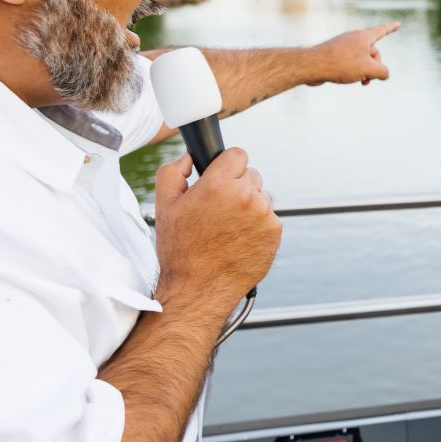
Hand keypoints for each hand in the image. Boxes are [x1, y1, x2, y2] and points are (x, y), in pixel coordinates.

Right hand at [152, 149, 281, 305]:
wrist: (200, 287)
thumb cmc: (180, 249)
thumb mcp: (165, 206)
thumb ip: (173, 172)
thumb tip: (190, 157)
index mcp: (218, 185)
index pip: (237, 154)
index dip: (227, 165)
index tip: (221, 177)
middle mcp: (245, 196)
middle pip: (250, 174)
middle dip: (237, 186)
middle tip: (219, 209)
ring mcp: (264, 213)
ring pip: (261, 196)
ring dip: (248, 205)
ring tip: (227, 227)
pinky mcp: (275, 231)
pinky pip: (269, 216)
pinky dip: (257, 223)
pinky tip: (239, 238)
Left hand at [309, 23, 397, 85]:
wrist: (311, 66)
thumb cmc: (341, 65)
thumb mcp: (369, 70)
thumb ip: (383, 72)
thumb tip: (384, 74)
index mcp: (363, 37)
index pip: (381, 31)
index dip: (391, 28)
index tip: (398, 24)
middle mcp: (353, 38)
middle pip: (373, 52)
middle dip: (375, 67)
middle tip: (369, 79)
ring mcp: (343, 45)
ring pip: (362, 59)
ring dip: (365, 71)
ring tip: (360, 82)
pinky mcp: (334, 54)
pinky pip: (350, 61)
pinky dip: (354, 71)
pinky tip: (348, 79)